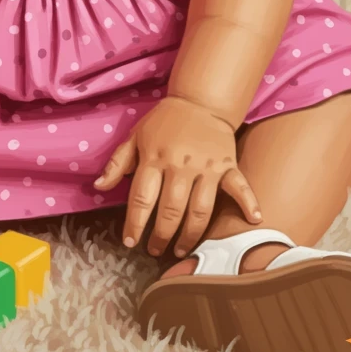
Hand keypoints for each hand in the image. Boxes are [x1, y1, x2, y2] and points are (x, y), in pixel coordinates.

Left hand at [92, 95, 261, 256]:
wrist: (198, 101)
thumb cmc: (163, 122)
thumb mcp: (134, 137)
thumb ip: (117, 163)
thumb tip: (97, 186)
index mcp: (155, 157)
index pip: (141, 198)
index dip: (134, 223)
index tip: (130, 242)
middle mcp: (180, 164)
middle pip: (170, 209)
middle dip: (161, 235)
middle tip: (155, 251)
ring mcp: (207, 166)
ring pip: (200, 209)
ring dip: (190, 234)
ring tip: (181, 250)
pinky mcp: (227, 165)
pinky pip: (239, 186)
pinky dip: (248, 202)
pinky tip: (253, 220)